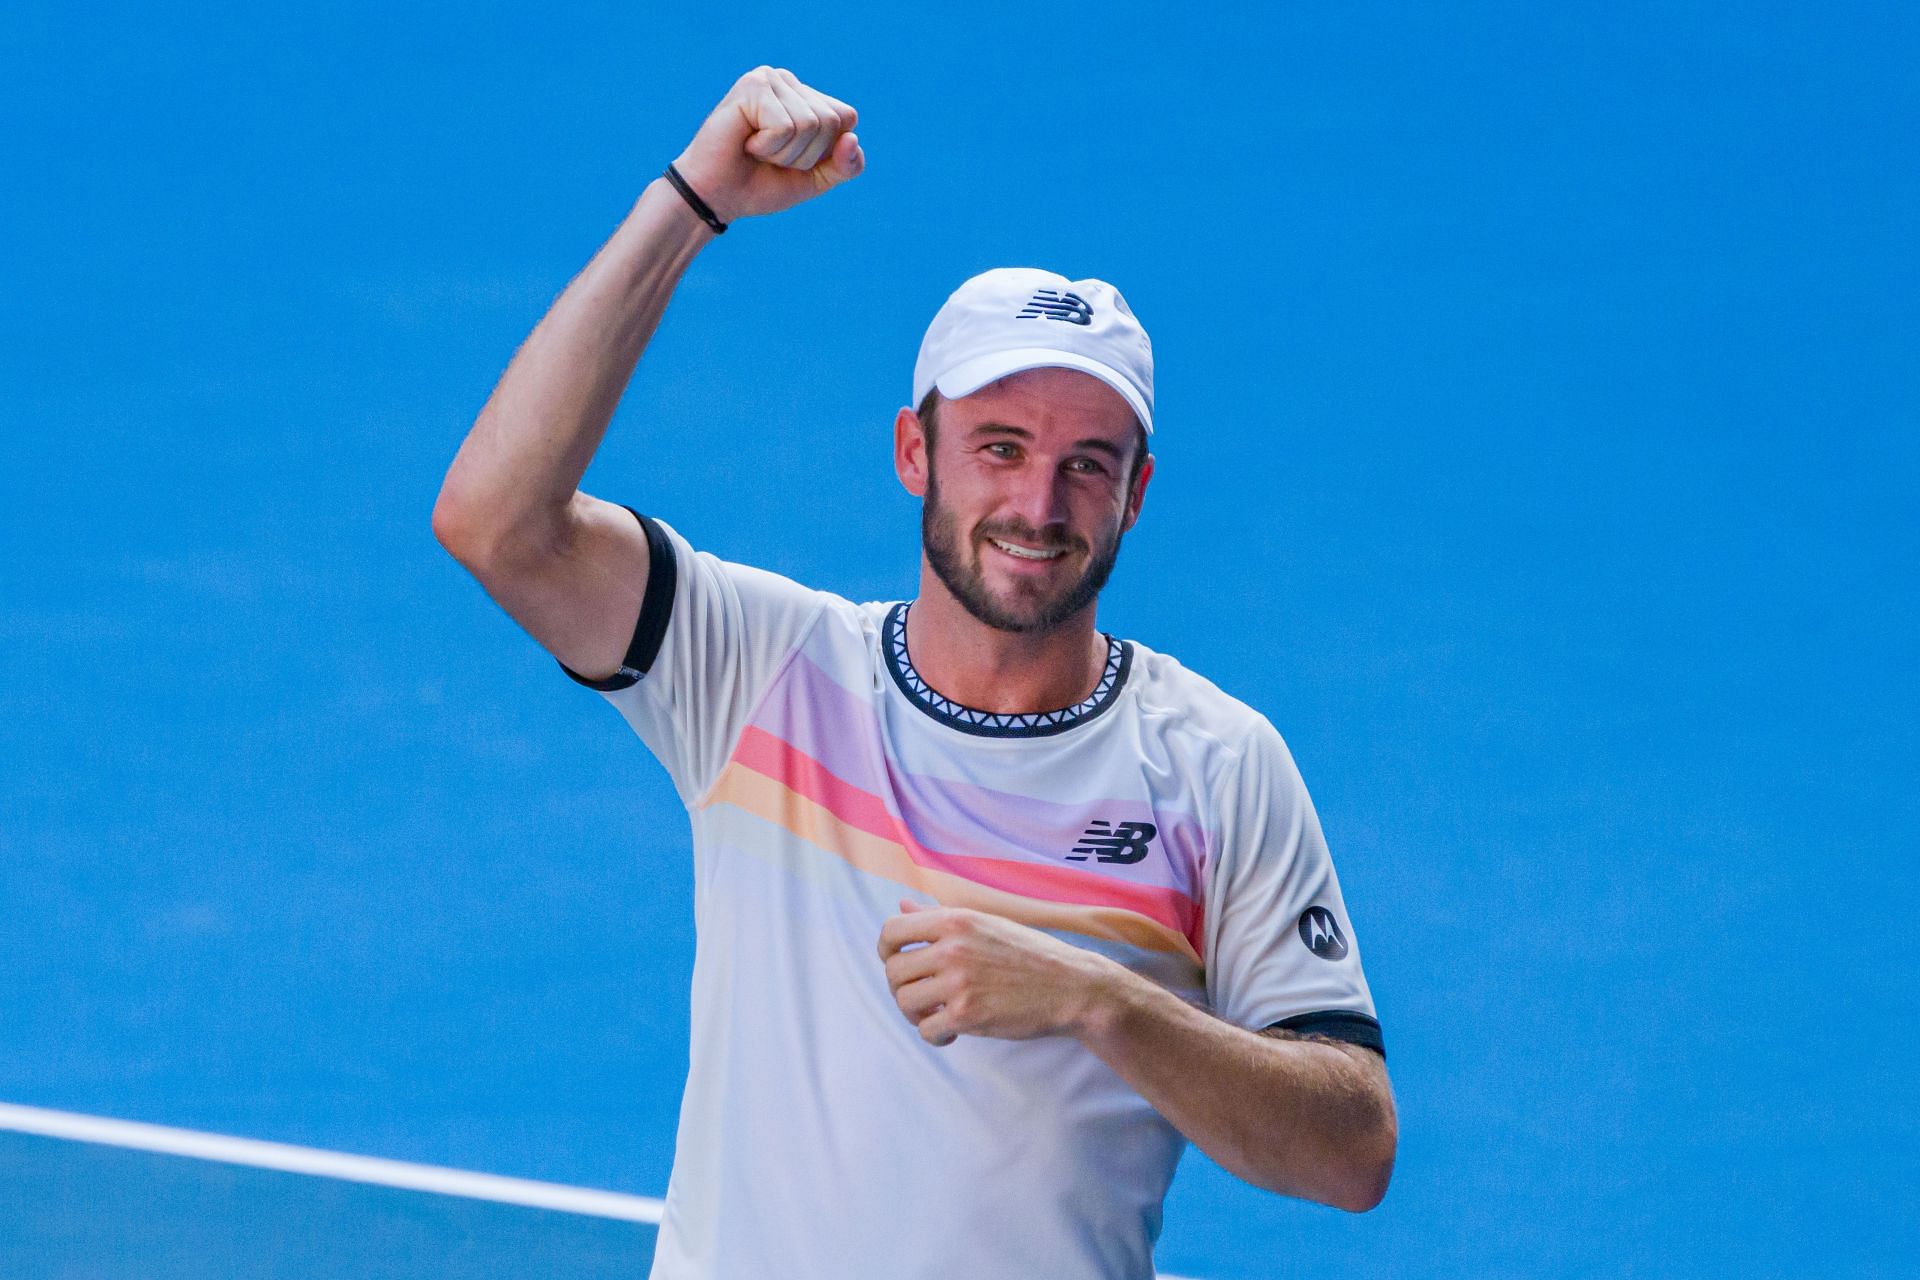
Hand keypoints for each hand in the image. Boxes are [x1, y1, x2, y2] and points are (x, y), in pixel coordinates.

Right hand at [670, 66, 863, 224]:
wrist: (715, 197)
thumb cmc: (760, 185)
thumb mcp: (815, 180)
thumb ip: (846, 165)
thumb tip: (852, 138)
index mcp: (806, 97)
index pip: (846, 118)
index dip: (825, 151)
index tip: (791, 158)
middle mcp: (789, 81)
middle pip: (830, 121)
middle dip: (804, 155)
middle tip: (770, 157)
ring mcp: (770, 79)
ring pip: (809, 124)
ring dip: (784, 153)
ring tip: (756, 150)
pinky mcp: (753, 85)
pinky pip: (785, 126)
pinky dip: (767, 146)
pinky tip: (746, 142)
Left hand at [877, 899, 1120, 1047]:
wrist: (1071, 986)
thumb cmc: (1028, 954)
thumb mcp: (985, 923)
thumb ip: (938, 916)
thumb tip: (901, 905)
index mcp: (955, 919)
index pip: (892, 930)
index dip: (886, 950)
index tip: (897, 962)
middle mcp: (953, 947)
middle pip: (893, 971)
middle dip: (902, 987)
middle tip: (923, 996)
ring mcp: (959, 982)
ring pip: (905, 1002)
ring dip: (916, 1014)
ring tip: (937, 1015)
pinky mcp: (967, 1014)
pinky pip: (926, 1030)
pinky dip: (935, 1036)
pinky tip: (951, 1033)